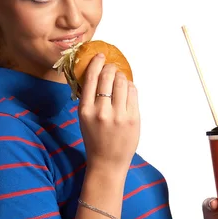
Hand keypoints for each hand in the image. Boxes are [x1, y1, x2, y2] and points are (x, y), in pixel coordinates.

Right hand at [78, 56, 139, 172]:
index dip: (97, 63)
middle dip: (111, 67)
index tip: (100, 56)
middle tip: (112, 67)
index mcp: (85, 110)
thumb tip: (97, 73)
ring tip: (120, 78)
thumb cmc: (94, 139)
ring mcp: (119, 115)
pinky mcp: (133, 119)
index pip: (91, 78)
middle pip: (108, 76)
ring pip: (123, 82)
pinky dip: (130, 87)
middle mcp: (102, 111)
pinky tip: (127, 89)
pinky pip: (133, 92)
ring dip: (121, 76)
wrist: (107, 162)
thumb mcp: (83, 118)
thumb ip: (89, 98)